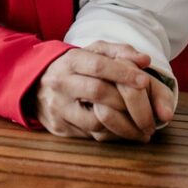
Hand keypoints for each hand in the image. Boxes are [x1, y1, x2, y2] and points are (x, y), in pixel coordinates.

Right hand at [36, 41, 161, 141]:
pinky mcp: (59, 128)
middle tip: (152, 115)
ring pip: (95, 120)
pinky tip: (126, 132)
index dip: (123, 73)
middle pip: (98, 93)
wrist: (36, 84)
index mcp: (71, 61)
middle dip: (128, 104)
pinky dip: (112, 134)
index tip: (145, 81)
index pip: (99, 66)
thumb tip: (144, 60)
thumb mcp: (93, 51)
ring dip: (124, 125)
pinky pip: (90, 135)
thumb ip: (119, 52)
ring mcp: (58, 108)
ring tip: (143, 128)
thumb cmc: (76, 66)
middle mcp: (61, 83)